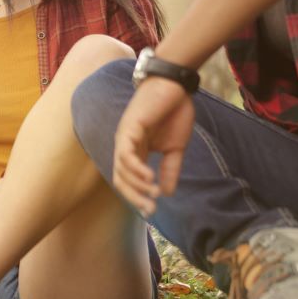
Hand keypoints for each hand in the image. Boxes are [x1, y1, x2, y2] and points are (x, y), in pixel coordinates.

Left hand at [113, 76, 194, 214]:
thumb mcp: (175, 148)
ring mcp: (125, 136)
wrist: (176, 86)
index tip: (152, 211)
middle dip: (134, 197)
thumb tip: (167, 193)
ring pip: (120, 169)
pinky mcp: (130, 128)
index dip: (138, 197)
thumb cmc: (174, 112)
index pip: (129, 180)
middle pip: (121, 179)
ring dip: (136, 186)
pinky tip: (150, 177)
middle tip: (150, 210)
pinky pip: (126, 153)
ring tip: (153, 193)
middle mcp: (126, 145)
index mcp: (136, 151)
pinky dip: (135, 168)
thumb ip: (170, 169)